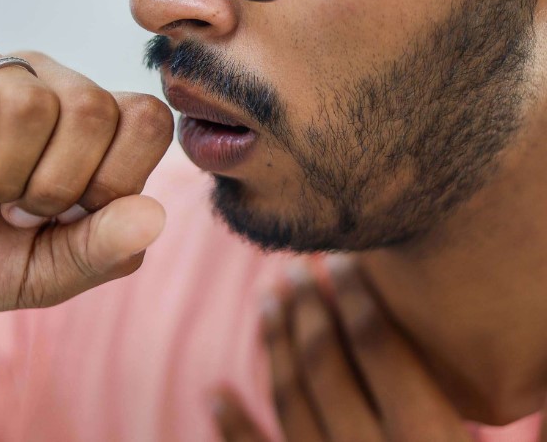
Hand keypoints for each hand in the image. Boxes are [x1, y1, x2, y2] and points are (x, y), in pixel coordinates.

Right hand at [0, 33, 172, 323]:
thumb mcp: (41, 276)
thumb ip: (102, 250)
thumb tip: (156, 215)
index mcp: (86, 131)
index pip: (147, 120)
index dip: (111, 179)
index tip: (60, 216)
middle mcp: (44, 86)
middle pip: (93, 109)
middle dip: (47, 187)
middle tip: (5, 207)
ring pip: (29, 102)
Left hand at [213, 255, 472, 441]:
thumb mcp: (466, 436)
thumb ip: (434, 388)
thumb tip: (379, 306)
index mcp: (423, 433)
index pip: (377, 342)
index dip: (355, 292)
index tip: (341, 256)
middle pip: (324, 359)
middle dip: (308, 305)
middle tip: (296, 268)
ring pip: (288, 395)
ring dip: (273, 342)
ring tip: (267, 299)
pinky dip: (233, 424)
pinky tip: (216, 395)